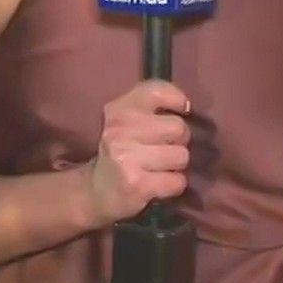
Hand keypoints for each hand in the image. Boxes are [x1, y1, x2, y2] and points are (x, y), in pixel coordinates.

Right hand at [86, 79, 190, 223]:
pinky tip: (158, 184)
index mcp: (118, 109)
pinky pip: (178, 181)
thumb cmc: (121, 152)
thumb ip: (153, 106)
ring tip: (158, 168)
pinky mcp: (136, 184)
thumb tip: (187, 106)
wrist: (95, 192)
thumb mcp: (127, 121)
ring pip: (181, 156)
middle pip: (178, 128)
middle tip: (163, 149)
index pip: (157, 91)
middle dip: (178, 141)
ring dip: (176, 166)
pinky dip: (174, 185)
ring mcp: (126, 157)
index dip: (177, 99)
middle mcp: (119, 130)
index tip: (181, 110)